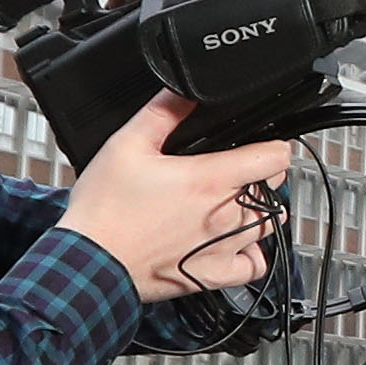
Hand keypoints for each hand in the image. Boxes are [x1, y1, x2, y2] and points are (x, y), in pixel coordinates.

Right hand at [59, 91, 294, 296]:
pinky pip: (253, 266)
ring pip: (267, 225)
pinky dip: (253, 254)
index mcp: (210, 179)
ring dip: (259, 210)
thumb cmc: (105, 209)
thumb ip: (163, 112)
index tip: (262, 144)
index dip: (274, 145)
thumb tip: (184, 90)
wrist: (91, 260)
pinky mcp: (212, 275)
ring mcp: (222, 248)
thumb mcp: (127, 144)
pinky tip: (237, 243)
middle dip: (264, 175)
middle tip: (240, 170)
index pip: (274, 158)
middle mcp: (225, 215)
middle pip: (273, 189)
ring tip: (235, 202)